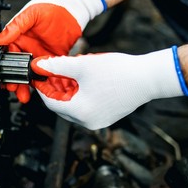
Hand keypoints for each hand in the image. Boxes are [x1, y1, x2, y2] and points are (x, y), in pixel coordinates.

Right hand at [0, 0, 105, 102]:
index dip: (5, 67)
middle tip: (13, 89)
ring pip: (30, 74)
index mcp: (18, 36)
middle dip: (14, 80)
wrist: (73, 10)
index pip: (8, 55)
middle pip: (17, 68)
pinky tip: (39, 90)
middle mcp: (27, 47)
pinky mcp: (52, 60)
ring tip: (23, 96)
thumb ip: (15, 27)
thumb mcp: (30, 14)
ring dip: (26, 85)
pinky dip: (42, 83)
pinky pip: (45, 73)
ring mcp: (39, 55)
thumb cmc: (50, 6)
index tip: (3, 78)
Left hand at [31, 48, 185, 129]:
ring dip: (67, 91)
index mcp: (80, 112)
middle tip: (52, 72)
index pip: (51, 103)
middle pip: (61, 106)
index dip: (42, 88)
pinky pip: (85, 107)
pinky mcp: (106, 117)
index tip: (39, 76)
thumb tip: (40, 65)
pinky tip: (81, 80)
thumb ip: (58, 66)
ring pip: (73, 106)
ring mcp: (98, 121)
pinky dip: (79, 95)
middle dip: (55, 89)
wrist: (148, 78)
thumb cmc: (118, 72)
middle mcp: (88, 122)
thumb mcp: (82, 65)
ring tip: (67, 73)